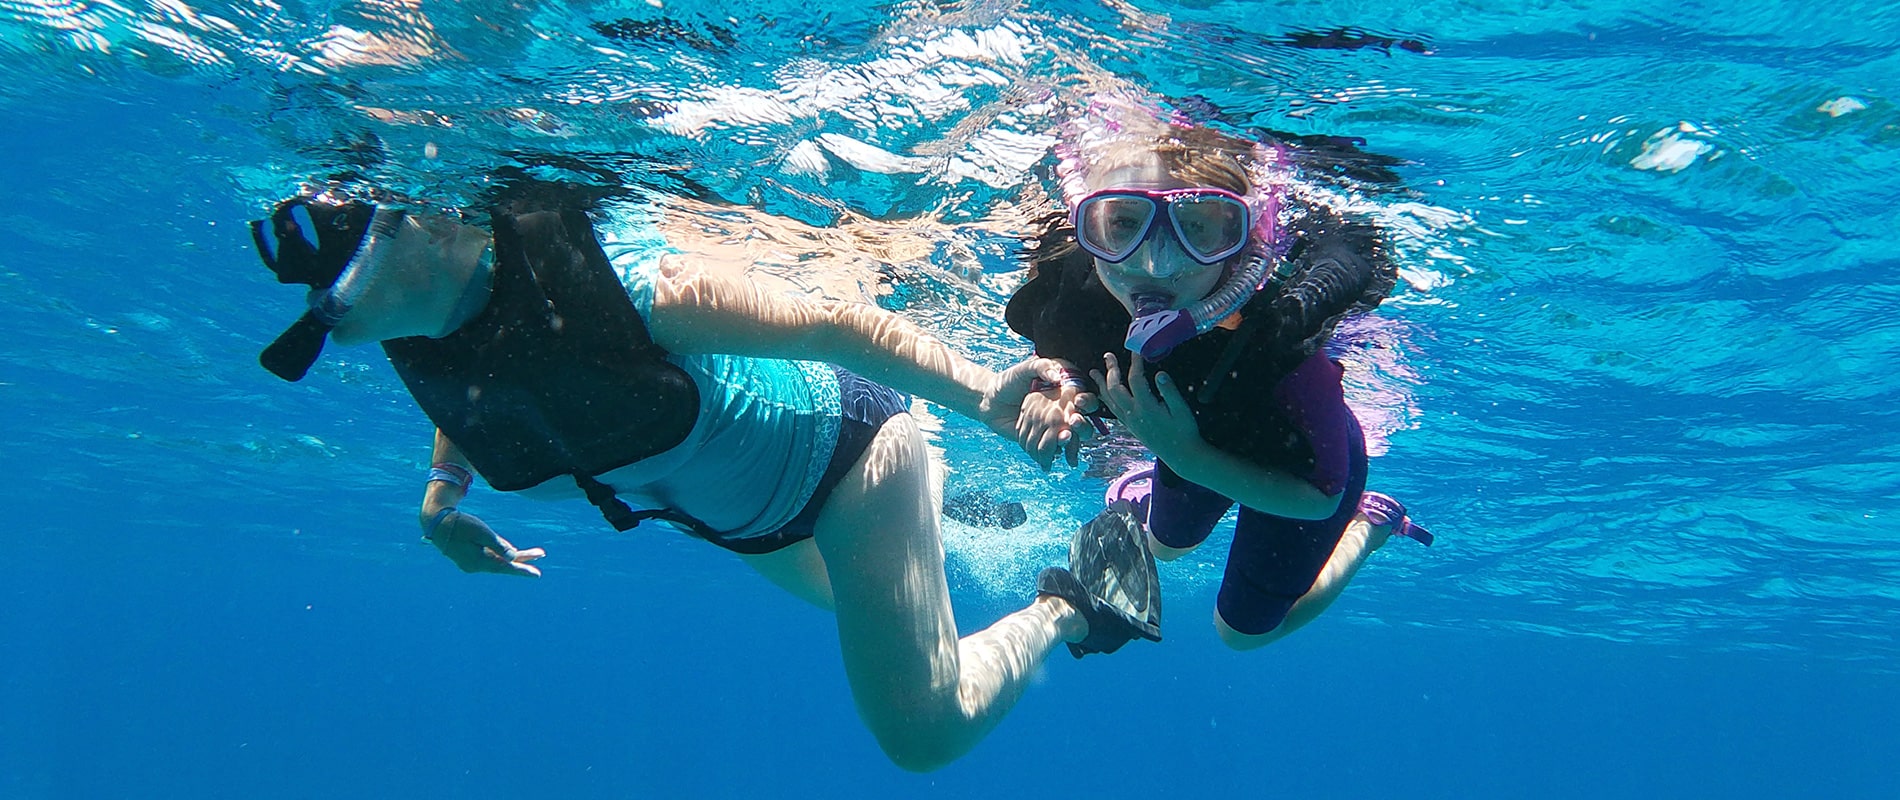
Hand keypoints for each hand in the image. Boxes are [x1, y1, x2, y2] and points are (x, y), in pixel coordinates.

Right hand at [421, 507, 544, 576]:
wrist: (437, 522)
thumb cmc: (460, 524)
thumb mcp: (482, 532)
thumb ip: (498, 545)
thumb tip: (513, 556)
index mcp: (479, 561)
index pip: (505, 567)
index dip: (522, 570)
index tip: (537, 575)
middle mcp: (476, 566)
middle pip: (504, 565)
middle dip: (523, 562)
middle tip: (541, 565)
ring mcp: (472, 563)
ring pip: (498, 561)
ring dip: (515, 558)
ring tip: (535, 555)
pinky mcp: (470, 557)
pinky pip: (490, 557)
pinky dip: (502, 555)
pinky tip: (515, 553)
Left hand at [981, 357, 1093, 468]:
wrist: (991, 402)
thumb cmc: (1009, 381)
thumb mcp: (1025, 369)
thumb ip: (1040, 367)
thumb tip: (1056, 376)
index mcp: (1064, 391)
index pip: (1085, 396)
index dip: (1087, 400)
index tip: (1079, 401)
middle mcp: (1063, 411)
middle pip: (1083, 421)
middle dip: (1083, 425)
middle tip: (1073, 422)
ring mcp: (1054, 427)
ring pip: (1072, 439)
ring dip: (1071, 442)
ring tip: (1062, 438)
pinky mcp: (1043, 440)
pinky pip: (1054, 449)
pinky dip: (1054, 451)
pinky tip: (1051, 452)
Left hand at [1090, 352, 1203, 464]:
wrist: (1181, 455)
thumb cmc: (1185, 432)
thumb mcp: (1182, 410)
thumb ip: (1170, 392)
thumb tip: (1159, 373)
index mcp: (1147, 407)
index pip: (1136, 378)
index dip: (1135, 362)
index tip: (1136, 349)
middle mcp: (1134, 414)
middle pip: (1115, 388)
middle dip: (1110, 370)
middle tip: (1108, 356)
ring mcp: (1130, 421)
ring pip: (1109, 400)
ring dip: (1100, 384)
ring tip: (1093, 371)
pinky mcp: (1131, 426)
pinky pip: (1112, 410)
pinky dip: (1105, 398)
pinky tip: (1103, 393)